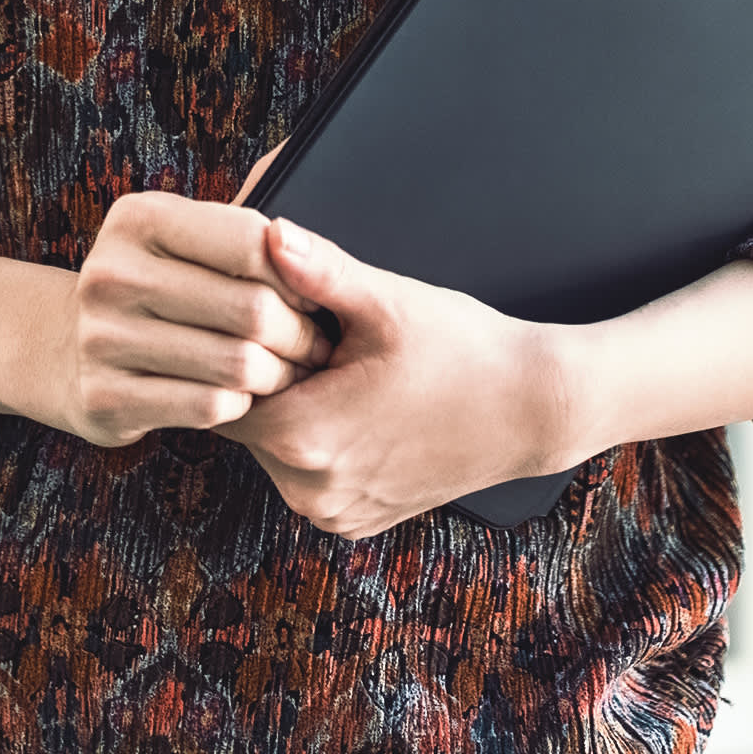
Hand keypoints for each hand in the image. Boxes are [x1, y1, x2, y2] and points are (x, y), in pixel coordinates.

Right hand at [50, 166, 330, 448]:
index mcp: (138, 219)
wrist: (69, 350)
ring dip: (278, 375)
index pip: (253, 241)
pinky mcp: (105, 398)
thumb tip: (300, 222)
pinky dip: (240, 404)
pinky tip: (243, 395)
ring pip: (237, 365)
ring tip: (287, 371)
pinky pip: (209, 406)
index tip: (314, 293)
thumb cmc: (153, 289)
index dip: (299, 273)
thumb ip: (241, 227)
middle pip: (251, 309)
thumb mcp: (182, 237)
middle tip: (314, 345)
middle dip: (299, 333)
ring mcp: (101, 339)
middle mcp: (111, 274)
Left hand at [227, 218, 582, 538]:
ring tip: (343, 374)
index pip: (221, 391)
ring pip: (276, 451)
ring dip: (294, 414)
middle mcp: (308, 488)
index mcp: (302, 436)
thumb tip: (268, 232)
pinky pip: (310, 476)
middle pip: (247, 422)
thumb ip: (318, 269)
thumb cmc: (464, 352)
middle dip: (269, 382)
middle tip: (317, 343)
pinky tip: (360, 410)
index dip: (240, 350)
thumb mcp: (386, 302)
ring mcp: (333, 512)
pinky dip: (321, 445)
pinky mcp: (355, 521)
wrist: (531, 408)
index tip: (270, 323)